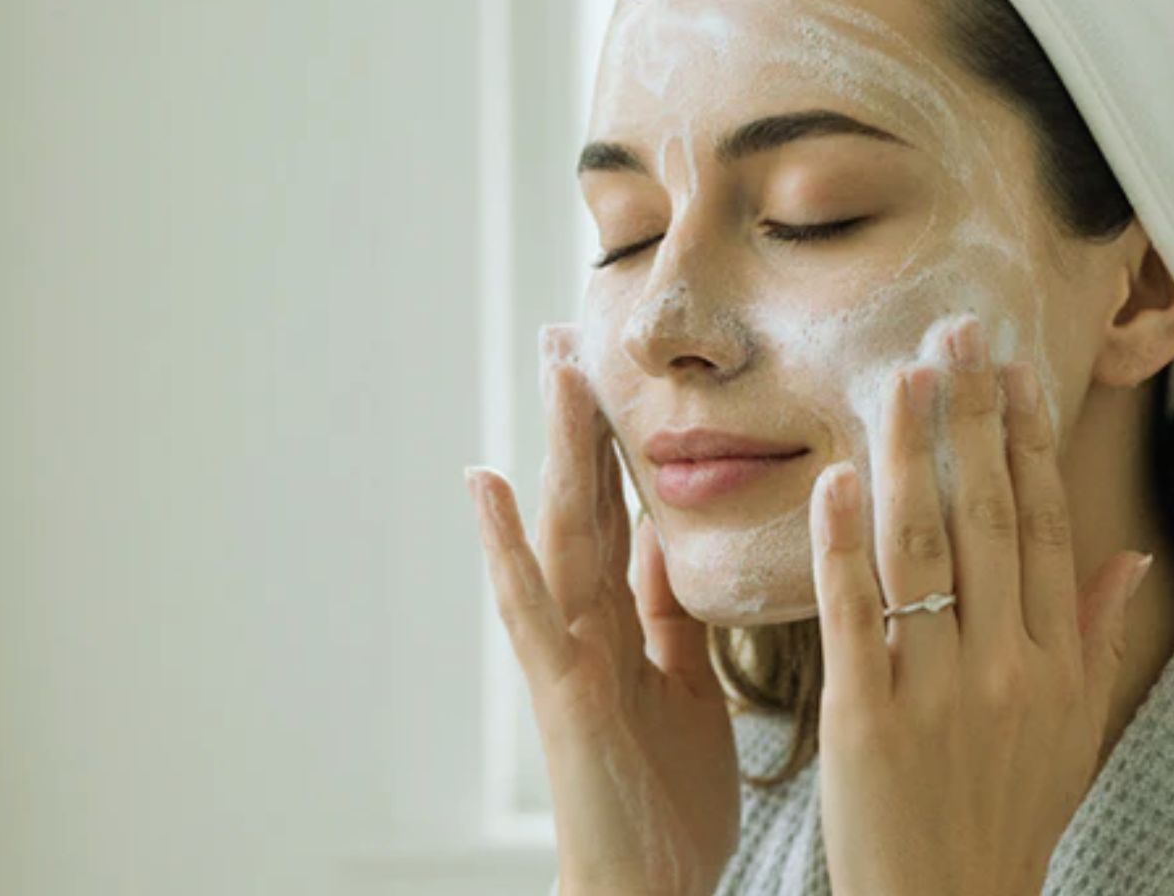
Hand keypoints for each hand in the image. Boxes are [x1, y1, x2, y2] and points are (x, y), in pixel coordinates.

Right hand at [467, 324, 738, 895]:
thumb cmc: (668, 800)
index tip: (618, 371)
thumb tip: (673, 546)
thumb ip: (673, 617)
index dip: (620, 443)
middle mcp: (589, 627)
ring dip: (554, 451)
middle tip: (571, 334)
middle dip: (582, 422)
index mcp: (626, 624)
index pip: (623, 512)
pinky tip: (487, 486)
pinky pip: (532, 609)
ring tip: (551, 371)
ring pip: (561, 535)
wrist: (648, 887)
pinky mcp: (563, 692)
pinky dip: (506, 548)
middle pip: (588, 504)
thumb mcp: (686, 687)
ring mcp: (568, 654)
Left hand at [808, 315, 1155, 895]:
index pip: (1049, 526)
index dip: (1032, 440)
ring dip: (914, 454)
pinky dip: (844, 544)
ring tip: (899, 377)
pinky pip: (856, 615)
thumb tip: (1127, 556)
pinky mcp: (866, 721)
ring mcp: (937, 692)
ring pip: (927, 548)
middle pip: (993, 517)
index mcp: (1056, 664)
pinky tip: (838, 478)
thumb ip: (1096, 637)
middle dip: (975, 417)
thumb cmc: (1008, 817)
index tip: (1014, 367)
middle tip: (956, 332)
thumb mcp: (1072, 731)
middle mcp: (1007, 667)